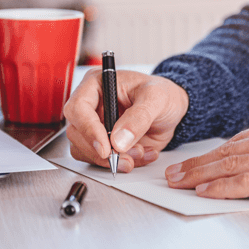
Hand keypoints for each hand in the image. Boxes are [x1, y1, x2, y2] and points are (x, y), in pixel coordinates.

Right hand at [63, 69, 188, 172]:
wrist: (172, 108)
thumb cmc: (161, 94)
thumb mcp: (156, 98)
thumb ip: (139, 118)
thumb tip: (118, 141)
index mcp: (96, 85)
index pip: (78, 108)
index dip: (89, 130)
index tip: (106, 148)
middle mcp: (91, 105)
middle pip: (77, 133)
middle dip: (102, 151)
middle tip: (127, 157)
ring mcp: (95, 126)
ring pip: (85, 150)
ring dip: (112, 160)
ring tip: (141, 152)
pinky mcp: (103, 143)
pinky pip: (100, 160)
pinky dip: (122, 163)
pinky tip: (142, 154)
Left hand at [164, 113, 248, 205]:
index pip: (239, 140)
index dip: (212, 153)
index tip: (194, 161)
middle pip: (229, 150)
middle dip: (198, 163)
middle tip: (174, 172)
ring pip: (232, 164)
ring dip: (201, 174)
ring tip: (180, 182)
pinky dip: (223, 186)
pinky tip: (206, 189)